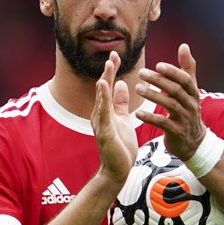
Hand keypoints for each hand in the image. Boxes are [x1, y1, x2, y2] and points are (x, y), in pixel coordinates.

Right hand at [92, 52, 136, 183]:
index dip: (111, 71)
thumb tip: (120, 84)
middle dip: (108, 71)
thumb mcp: (123, 119)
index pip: (108, 87)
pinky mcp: (104, 131)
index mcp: (106, 111)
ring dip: (105, 80)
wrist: (118, 169)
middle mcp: (100, 114)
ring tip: (109, 65)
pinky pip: (104, 112)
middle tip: (113, 55)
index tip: (116, 55)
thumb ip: (120, 103)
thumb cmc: (120, 147)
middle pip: (103, 89)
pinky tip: (104, 86)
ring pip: (102, 98)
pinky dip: (103, 98)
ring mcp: (101, 123)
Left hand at [135, 43, 206, 159]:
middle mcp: (191, 105)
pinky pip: (163, 123)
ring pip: (170, 105)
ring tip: (137, 88)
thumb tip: (184, 45)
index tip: (157, 65)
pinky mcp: (176, 132)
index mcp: (193, 93)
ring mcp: (185, 119)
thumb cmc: (187, 110)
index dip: (172, 72)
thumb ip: (186, 69)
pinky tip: (138, 113)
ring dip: (153, 96)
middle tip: (141, 73)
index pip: (185, 79)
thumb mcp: (190, 90)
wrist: (192, 142)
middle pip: (176, 90)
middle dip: (159, 81)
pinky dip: (150, 118)